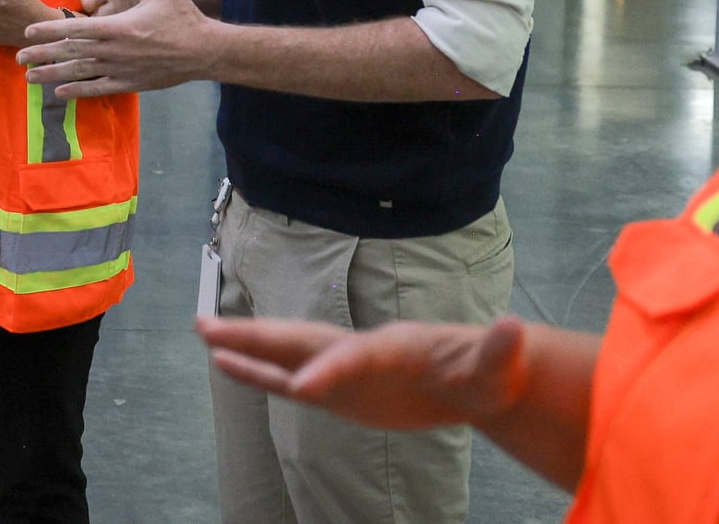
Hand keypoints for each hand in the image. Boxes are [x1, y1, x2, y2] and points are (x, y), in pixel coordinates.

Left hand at [18, 0, 210, 95]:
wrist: (204, 50)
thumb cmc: (182, 15)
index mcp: (116, 25)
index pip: (74, 28)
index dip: (49, 30)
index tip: (28, 32)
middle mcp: (113, 50)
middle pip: (70, 53)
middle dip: (42, 55)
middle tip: (17, 58)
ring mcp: (120, 69)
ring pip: (79, 74)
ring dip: (52, 75)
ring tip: (29, 78)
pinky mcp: (130, 83)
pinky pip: (98, 88)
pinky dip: (77, 91)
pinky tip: (60, 93)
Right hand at [197, 315, 534, 432]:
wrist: (484, 376)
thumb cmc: (493, 371)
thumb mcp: (502, 366)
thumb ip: (501, 349)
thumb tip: (515, 329)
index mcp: (395, 347)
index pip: (355, 357)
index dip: (331, 371)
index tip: (305, 389)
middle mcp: (361, 350)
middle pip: (301, 341)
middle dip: (257, 336)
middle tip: (206, 327)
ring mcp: (347, 368)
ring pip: (287, 355)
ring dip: (246, 345)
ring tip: (202, 332)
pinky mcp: (342, 391)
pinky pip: (292, 384)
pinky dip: (261, 375)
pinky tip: (229, 368)